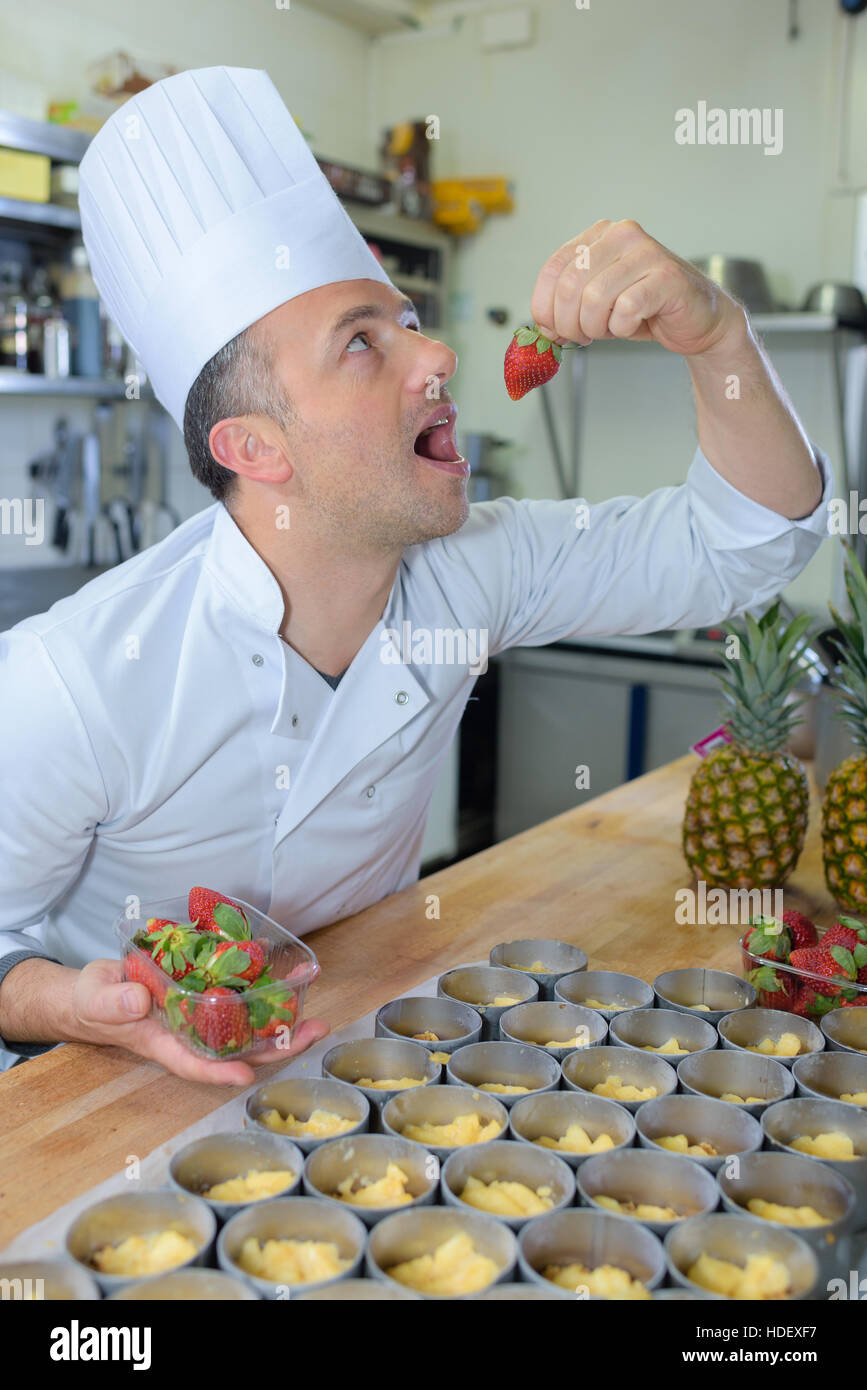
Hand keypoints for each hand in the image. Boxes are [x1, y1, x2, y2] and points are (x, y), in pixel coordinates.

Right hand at [71, 959, 329, 1086]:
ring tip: (316, 1015)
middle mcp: (189, 1034)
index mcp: (162, 1042)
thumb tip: (139, 1000)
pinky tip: (281, 972)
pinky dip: (259, 986)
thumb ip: (113, 1002)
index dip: (219, 1072)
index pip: (193, 1063)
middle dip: (276, 1047)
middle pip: (237, 1049)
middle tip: (313, 1032)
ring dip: (280, 1021)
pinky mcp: (204, 995)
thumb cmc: (93, 1000)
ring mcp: (200, 1016)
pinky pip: (237, 996)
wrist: (97, 989)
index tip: (246, 1075)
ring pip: (246, 1026)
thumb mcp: (95, 998)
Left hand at [530, 218, 744, 357]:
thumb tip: (541, 326)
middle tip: (582, 337)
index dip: (544, 306)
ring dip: (596, 327)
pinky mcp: (666, 278)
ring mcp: (646, 253)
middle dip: (569, 323)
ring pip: (595, 299)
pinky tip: (633, 325)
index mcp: (599, 235)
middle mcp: (622, 234)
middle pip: (570, 285)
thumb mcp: (596, 302)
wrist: (696, 319)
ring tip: (610, 330)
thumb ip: (567, 304)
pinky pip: (626, 310)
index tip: (551, 329)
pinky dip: (623, 328)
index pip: (554, 267)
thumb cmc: (644, 309)